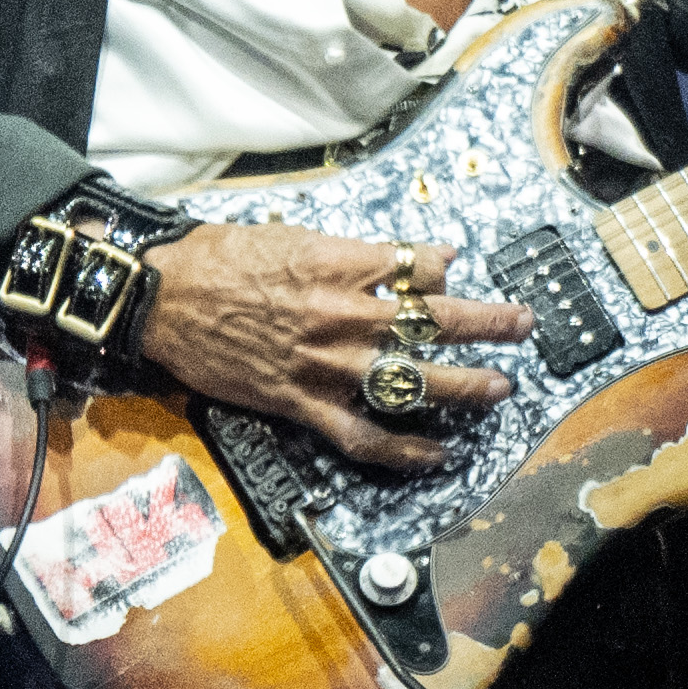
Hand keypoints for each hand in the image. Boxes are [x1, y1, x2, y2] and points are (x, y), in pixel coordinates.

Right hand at [135, 226, 531, 472]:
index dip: (447, 269)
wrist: (165, 296)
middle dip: (487, 324)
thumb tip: (420, 256)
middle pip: (433, 322)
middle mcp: (343, 315)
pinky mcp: (302, 403)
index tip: (463, 269)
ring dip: (463, 387)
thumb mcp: (297, 235)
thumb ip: (361, 252)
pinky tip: (437, 454)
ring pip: (410, 381)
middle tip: (522, 325)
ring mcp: (325, 364)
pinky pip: (363, 434)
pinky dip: (405, 450)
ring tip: (498, 388)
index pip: (418, 268)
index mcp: (342, 264)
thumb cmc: (225, 257)